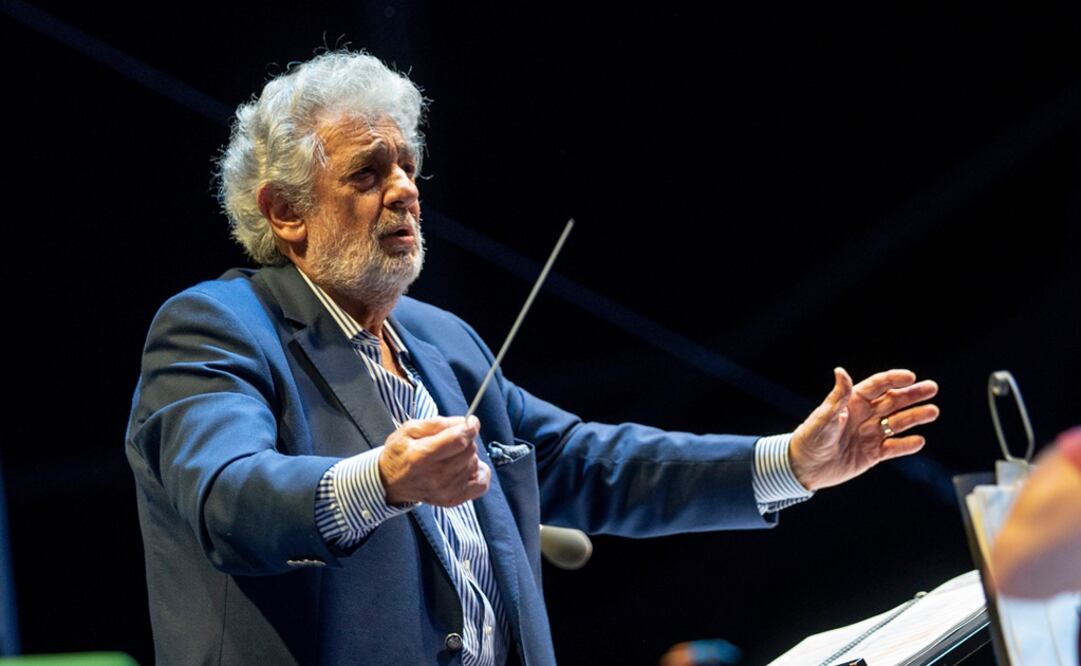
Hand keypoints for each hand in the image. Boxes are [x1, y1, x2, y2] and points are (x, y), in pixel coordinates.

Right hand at [378, 416, 490, 505]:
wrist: (390, 482)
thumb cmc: (400, 453)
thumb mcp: (409, 430)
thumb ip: (437, 423)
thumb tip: (463, 422)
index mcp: (422, 456)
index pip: (459, 440)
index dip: (470, 427)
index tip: (471, 421)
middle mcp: (435, 476)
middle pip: (469, 450)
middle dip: (466, 439)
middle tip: (453, 440)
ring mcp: (446, 490)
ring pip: (475, 463)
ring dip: (468, 456)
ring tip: (451, 456)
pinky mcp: (453, 500)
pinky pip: (482, 483)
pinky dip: (479, 472)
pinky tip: (466, 468)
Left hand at [789, 368, 939, 490]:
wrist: (804, 468)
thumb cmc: (810, 438)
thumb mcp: (824, 417)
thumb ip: (837, 397)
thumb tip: (840, 371)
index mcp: (852, 402)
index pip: (877, 386)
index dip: (894, 379)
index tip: (911, 376)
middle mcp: (864, 415)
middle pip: (893, 401)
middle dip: (912, 394)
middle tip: (932, 388)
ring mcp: (870, 434)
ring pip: (897, 422)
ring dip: (915, 417)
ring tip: (933, 411)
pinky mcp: (872, 454)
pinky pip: (894, 448)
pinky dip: (906, 445)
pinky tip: (919, 441)